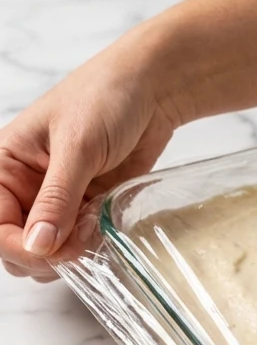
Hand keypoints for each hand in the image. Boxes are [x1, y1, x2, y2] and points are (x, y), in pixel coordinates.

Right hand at [0, 35, 177, 280]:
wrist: (154, 89)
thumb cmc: (106, 98)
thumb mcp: (77, 146)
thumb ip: (56, 198)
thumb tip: (35, 245)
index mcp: (6, 164)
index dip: (15, 246)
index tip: (46, 255)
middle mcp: (25, 186)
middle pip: (16, 244)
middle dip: (40, 256)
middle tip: (73, 248)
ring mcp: (56, 200)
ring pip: (47, 251)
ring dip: (67, 255)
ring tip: (90, 233)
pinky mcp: (85, 207)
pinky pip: (78, 243)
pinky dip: (87, 247)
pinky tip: (102, 231)